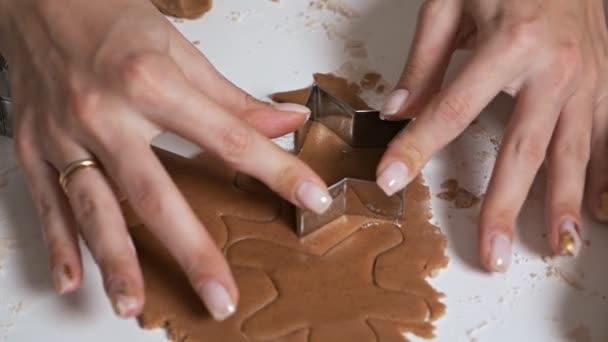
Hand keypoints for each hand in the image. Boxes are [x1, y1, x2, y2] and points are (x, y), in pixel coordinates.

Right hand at [0, 0, 331, 319]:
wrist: (39, 0)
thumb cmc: (112, 19)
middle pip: (156, 192)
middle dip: (191, 248)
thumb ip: (232, 99)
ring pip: (94, 208)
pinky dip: (57, 244)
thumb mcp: (180, 52)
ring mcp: (64, 134)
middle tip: (220, 294)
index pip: (227, 138)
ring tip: (134, 304)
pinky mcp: (33, 146)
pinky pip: (45, 202)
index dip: (275, 170)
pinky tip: (73, 280)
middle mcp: (105, 113)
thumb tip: (285, 124)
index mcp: (150, 82)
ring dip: (116, 260)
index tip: (310, 197)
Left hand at [376, 0, 607, 271]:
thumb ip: (424, 61)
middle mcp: (554, 69)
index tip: (391, 179)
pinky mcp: (604, 83)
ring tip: (555, 247)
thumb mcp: (451, 1)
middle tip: (491, 252)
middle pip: (523, 151)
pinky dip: (606, 176)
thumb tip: (396, 110)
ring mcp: (586, 80)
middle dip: (504, 207)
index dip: (418, 147)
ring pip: (572, 154)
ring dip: (563, 204)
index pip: (452, 109)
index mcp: (510, 44)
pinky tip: (599, 212)